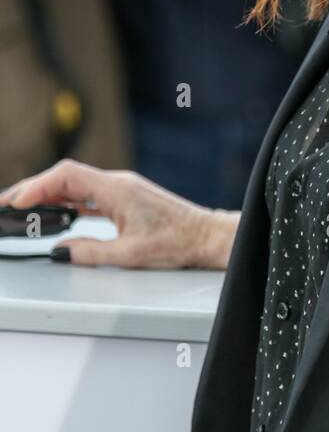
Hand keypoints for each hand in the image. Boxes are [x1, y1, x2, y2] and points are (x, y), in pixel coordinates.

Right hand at [0, 159, 236, 268]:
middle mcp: (117, 184)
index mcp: (117, 190)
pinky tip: (54, 213)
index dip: (38, 187)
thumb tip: (60, 252)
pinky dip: (67, 202)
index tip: (17, 202)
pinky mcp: (124, 199)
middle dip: (34, 189)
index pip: (67, 177)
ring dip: (48, 195)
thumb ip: (91, 253)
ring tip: (22, 209)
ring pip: (75, 185)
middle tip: (8, 205)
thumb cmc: (178, 242)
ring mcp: (121, 190)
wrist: (206, 237)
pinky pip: (87, 195)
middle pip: (66, 178)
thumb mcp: (131, 254)